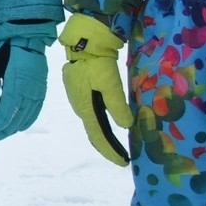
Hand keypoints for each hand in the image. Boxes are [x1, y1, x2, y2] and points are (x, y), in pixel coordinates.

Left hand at [0, 42, 49, 140]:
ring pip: (27, 116)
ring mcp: (37, 91)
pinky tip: (21, 127)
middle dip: (5, 129)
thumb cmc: (5, 50)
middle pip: (17, 118)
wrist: (28, 37)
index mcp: (16, 85)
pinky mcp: (42, 89)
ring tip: (5, 134)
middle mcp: (29, 91)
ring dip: (15, 127)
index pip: (6, 112)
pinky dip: (28, 120)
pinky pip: (36, 110)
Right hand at [58, 13, 129, 166]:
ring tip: (119, 144)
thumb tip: (126, 126)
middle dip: (109, 146)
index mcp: (85, 108)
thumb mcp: (109, 84)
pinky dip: (103, 124)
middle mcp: (80, 107)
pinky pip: (94, 114)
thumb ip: (117, 106)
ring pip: (94, 123)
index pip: (98, 136)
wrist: (83, 43)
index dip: (111, 151)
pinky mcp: (82, 91)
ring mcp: (80, 99)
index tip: (124, 162)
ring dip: (106, 136)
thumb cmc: (96, 64)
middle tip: (124, 157)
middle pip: (95, 132)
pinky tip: (111, 122)